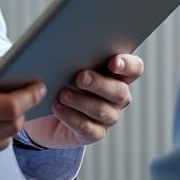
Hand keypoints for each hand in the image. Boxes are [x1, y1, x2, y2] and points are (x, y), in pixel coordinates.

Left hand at [22, 53, 143, 149]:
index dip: (128, 65)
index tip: (113, 62)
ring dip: (82, 101)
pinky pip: (88, 129)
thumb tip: (67, 46)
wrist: (45, 111)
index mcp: (117, 74)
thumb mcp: (67, 63)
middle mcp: (117, 96)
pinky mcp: (93, 133)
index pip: (135, 68)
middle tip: (79, 77)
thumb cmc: (59, 78)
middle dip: (99, 83)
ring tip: (62, 94)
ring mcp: (108, 117)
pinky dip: (71, 117)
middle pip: (120, 91)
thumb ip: (75, 54)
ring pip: (103, 111)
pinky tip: (57, 108)